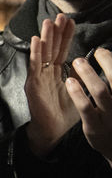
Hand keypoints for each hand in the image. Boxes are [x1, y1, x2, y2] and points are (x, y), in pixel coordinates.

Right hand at [24, 14, 77, 157]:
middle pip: (52, 48)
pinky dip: (35, 53)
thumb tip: (86, 60)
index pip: (62, 49)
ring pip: (42, 54)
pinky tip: (36, 41)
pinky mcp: (33, 85)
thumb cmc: (64, 113)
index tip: (70, 20)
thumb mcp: (77, 90)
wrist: (53, 131)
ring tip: (48, 22)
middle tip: (60, 15)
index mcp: (56, 72)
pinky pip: (34, 66)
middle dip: (56, 31)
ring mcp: (38, 77)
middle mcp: (46, 72)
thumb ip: (79, 75)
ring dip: (45, 37)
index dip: (66, 35)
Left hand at [66, 47, 111, 168]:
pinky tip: (70, 82)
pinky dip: (78, 93)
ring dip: (88, 74)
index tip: (102, 51)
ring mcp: (110, 117)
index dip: (111, 60)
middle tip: (92, 53)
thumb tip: (106, 59)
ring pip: (101, 91)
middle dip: (106, 62)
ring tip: (78, 62)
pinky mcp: (95, 127)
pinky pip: (86, 108)